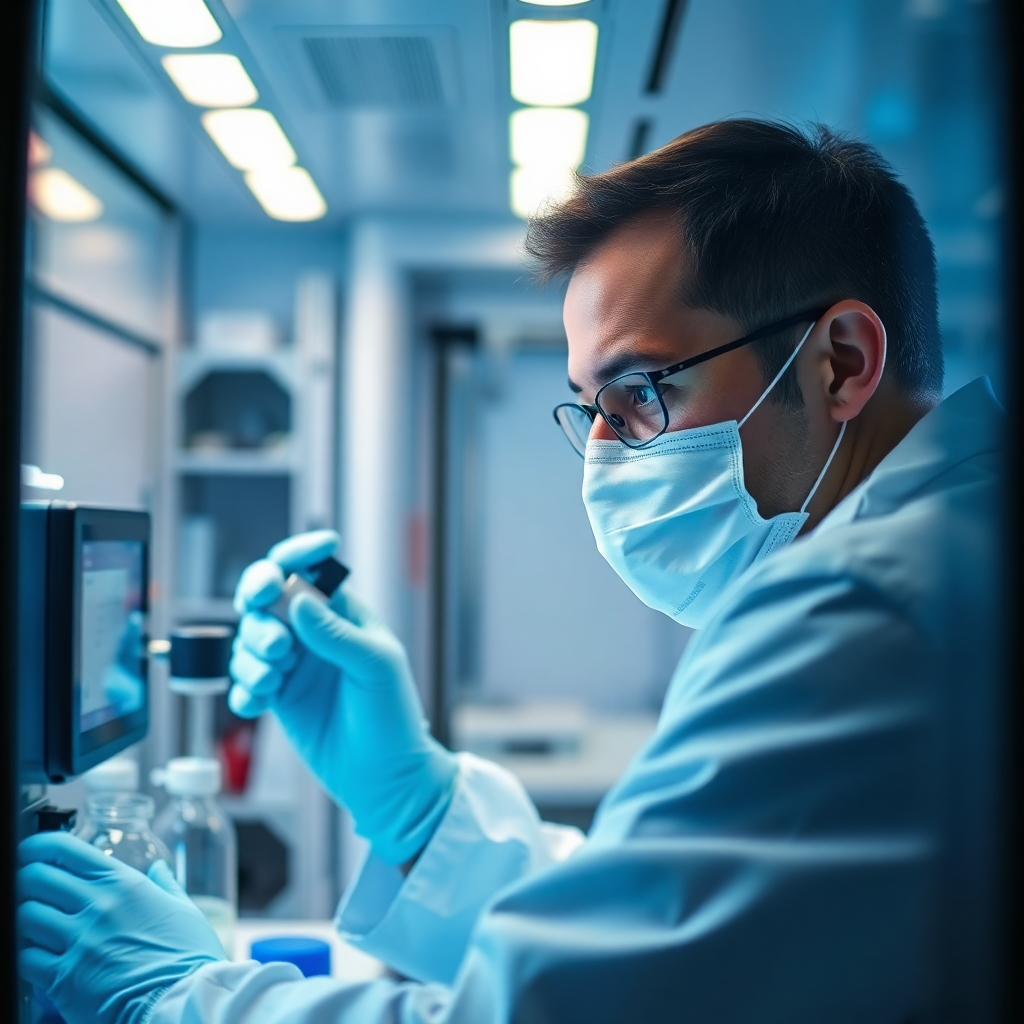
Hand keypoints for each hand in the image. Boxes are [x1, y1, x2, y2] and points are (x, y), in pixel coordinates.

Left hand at [18, 832, 225, 1023]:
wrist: (184, 1004)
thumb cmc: (190, 958)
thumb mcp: (185, 911)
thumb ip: (166, 885)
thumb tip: (159, 868)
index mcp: (124, 883)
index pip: (65, 850)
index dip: (38, 846)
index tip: (31, 852)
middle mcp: (97, 906)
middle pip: (35, 877)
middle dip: (23, 879)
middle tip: (25, 889)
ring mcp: (79, 941)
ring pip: (24, 916)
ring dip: (22, 919)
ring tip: (30, 926)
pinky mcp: (64, 980)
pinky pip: (25, 959)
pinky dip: (24, 956)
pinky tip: (36, 958)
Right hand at [230, 530, 456, 864]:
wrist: (385, 778)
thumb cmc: (393, 716)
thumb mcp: (375, 667)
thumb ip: (337, 633)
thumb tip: (299, 598)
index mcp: (342, 614)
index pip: (310, 571)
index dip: (295, 555)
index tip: (285, 564)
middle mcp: (312, 633)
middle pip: (265, 598)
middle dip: (257, 606)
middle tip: (276, 640)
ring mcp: (292, 665)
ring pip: (248, 639)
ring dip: (251, 654)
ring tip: (274, 680)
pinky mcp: (277, 698)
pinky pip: (244, 682)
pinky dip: (243, 689)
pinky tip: (257, 704)